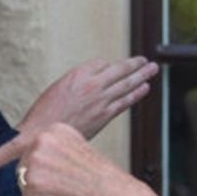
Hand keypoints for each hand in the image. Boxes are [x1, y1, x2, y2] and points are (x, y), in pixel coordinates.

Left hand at [0, 123, 145, 195]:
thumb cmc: (104, 180)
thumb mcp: (79, 151)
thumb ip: (56, 154)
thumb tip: (36, 166)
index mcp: (54, 130)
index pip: (35, 151)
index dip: (46, 170)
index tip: (59, 180)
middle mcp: (42, 141)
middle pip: (25, 167)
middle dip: (41, 185)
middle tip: (63, 195)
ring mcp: (35, 163)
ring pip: (26, 186)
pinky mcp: (32, 186)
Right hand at [19, 57, 158, 140]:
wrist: (44, 134)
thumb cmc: (45, 114)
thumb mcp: (57, 89)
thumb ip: (77, 83)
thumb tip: (92, 84)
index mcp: (78, 74)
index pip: (101, 63)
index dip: (108, 65)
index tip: (114, 67)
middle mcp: (92, 84)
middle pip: (120, 70)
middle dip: (134, 65)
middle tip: (146, 61)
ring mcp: (101, 100)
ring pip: (127, 83)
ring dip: (142, 75)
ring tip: (152, 69)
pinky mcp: (105, 115)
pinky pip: (125, 101)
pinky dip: (136, 93)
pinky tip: (145, 88)